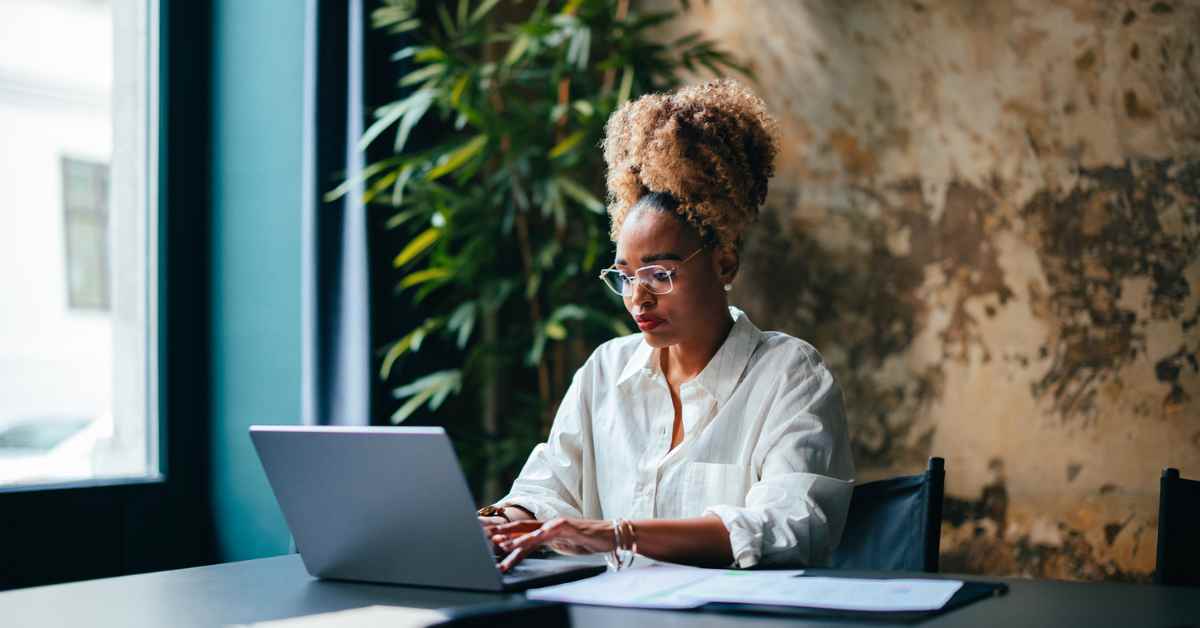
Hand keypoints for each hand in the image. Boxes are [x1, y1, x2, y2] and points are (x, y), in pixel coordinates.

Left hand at [487, 518, 613, 572]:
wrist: (611, 535)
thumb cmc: (589, 540)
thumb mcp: (565, 544)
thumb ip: (550, 544)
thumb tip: (534, 548)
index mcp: (548, 528)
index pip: (523, 530)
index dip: (506, 533)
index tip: (490, 538)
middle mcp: (550, 524)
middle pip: (521, 527)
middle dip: (502, 532)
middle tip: (484, 536)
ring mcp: (557, 524)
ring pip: (530, 532)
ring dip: (513, 539)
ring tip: (497, 545)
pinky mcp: (565, 528)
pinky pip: (544, 536)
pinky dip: (530, 540)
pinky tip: (522, 544)